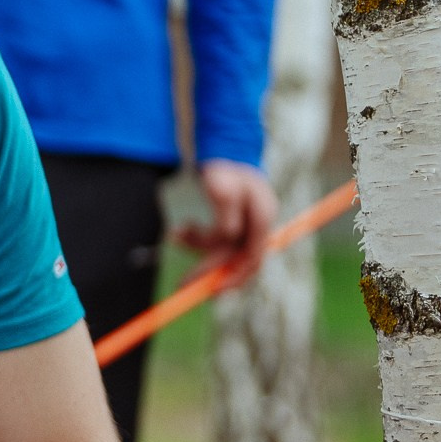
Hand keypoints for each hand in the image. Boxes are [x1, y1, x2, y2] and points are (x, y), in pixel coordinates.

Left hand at [172, 159, 274, 274]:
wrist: (225, 151)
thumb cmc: (225, 168)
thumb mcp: (223, 188)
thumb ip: (226, 216)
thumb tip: (225, 240)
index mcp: (262, 218)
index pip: (252, 258)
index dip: (232, 276)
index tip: (210, 290)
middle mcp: (258, 226)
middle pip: (236, 261)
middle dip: (209, 272)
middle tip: (182, 285)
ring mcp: (247, 226)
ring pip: (222, 251)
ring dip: (197, 247)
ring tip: (178, 232)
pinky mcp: (234, 226)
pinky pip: (215, 243)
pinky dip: (197, 240)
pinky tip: (182, 230)